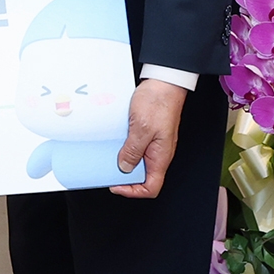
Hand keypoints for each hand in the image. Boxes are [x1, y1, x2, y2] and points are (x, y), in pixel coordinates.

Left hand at [112, 78, 187, 198]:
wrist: (164, 82)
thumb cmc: (158, 102)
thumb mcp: (141, 129)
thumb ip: (133, 151)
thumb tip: (124, 168)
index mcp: (161, 157)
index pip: (151, 188)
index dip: (133, 191)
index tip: (116, 184)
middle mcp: (158, 153)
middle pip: (142, 176)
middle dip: (125, 175)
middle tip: (109, 169)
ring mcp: (154, 143)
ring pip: (137, 161)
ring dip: (123, 159)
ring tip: (109, 154)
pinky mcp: (148, 133)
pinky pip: (135, 146)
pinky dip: (124, 146)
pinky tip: (115, 140)